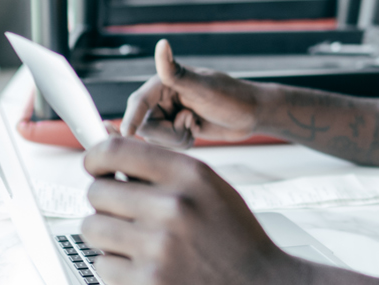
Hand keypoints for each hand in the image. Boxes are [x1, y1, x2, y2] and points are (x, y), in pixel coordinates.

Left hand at [79, 136, 309, 284]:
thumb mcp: (213, 192)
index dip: (95, 159)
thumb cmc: (237, 244)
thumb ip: (167, 174)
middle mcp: (174, 207)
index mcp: (190, 176)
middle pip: (97, 192)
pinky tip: (147, 273)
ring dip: (108, 239)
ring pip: (93, 228)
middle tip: (127, 220)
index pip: (117, 150)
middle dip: (106, 206)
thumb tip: (113, 159)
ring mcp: (159, 247)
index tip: (94, 169)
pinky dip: (118, 271)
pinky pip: (102, 266)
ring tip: (137, 248)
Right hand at [117, 40, 262, 147]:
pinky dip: (182, 143)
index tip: (126, 134)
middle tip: (191, 122)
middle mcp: (163, 97)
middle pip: (145, 125)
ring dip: (177, 137)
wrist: (252, 114)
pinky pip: (168, 145)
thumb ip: (177, 73)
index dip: (131, 118)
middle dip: (168, 132)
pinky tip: (197, 131)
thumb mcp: (203, 87)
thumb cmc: (232, 97)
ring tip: (195, 125)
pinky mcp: (177, 128)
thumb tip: (162, 45)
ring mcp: (170, 113)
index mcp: (164, 82)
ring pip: (156, 138)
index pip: (139, 102)